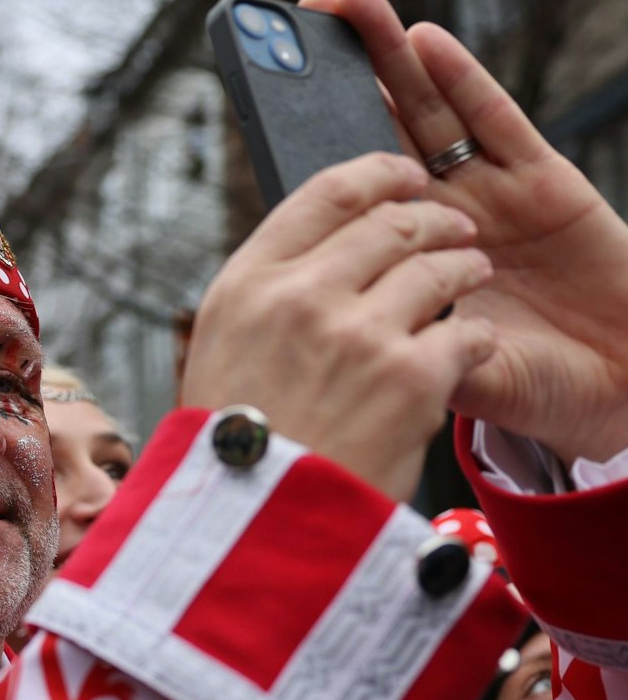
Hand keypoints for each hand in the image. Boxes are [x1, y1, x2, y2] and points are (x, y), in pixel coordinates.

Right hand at [183, 152, 497, 500]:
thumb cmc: (236, 441)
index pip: (325, 193)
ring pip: (439, 267)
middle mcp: (300, 297)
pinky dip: (474, 337)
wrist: (253, 526)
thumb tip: (330, 246)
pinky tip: (470, 346)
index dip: (378, 173)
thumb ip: (271, 293)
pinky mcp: (410, 377)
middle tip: (456, 229)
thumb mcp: (223, 348)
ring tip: (474, 273)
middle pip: (391, 222)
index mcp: (247, 284)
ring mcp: (358, 334)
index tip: (405, 175)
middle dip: (434, 219)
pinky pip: (466, 331)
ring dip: (465, 266)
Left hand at [301, 0, 627, 463]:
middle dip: (342, 76)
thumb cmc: (535, 384)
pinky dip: (462, 79)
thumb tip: (353, 343)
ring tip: (353, 3)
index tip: (266, 98)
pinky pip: (496, 122)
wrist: (619, 386)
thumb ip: (411, 350)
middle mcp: (441, 214)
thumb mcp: (455, 373)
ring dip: (392, 57)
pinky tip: (427, 42)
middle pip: (380, 130)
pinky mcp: (545, 181)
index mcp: (403, 257)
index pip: (348, 191)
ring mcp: (490, 193)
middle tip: (302, 17)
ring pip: (431, 112)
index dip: (313, 144)